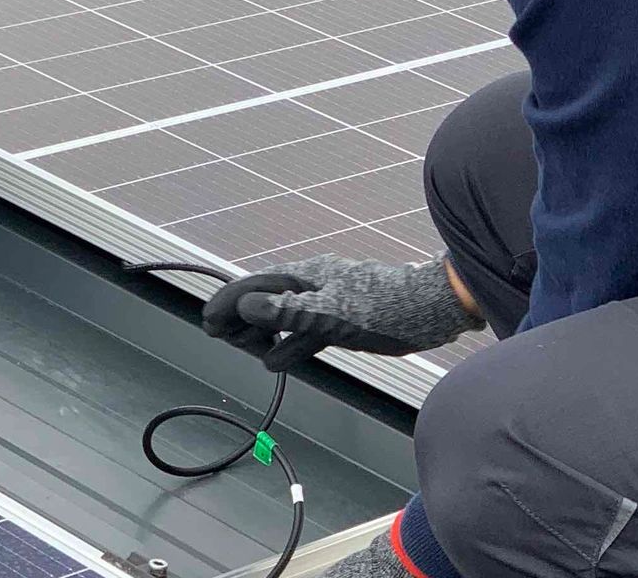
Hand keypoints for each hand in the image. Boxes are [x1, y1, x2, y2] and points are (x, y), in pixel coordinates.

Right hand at [201, 255, 481, 370]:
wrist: (432, 309)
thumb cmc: (385, 307)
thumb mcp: (333, 313)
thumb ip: (289, 311)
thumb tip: (247, 303)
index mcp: (306, 278)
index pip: (256, 287)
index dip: (229, 302)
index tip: (206, 319)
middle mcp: (312, 286)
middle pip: (265, 299)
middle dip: (239, 316)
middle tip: (216, 335)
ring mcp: (327, 304)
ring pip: (283, 317)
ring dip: (259, 331)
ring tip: (238, 346)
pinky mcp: (343, 322)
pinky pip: (304, 334)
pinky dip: (286, 346)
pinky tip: (274, 360)